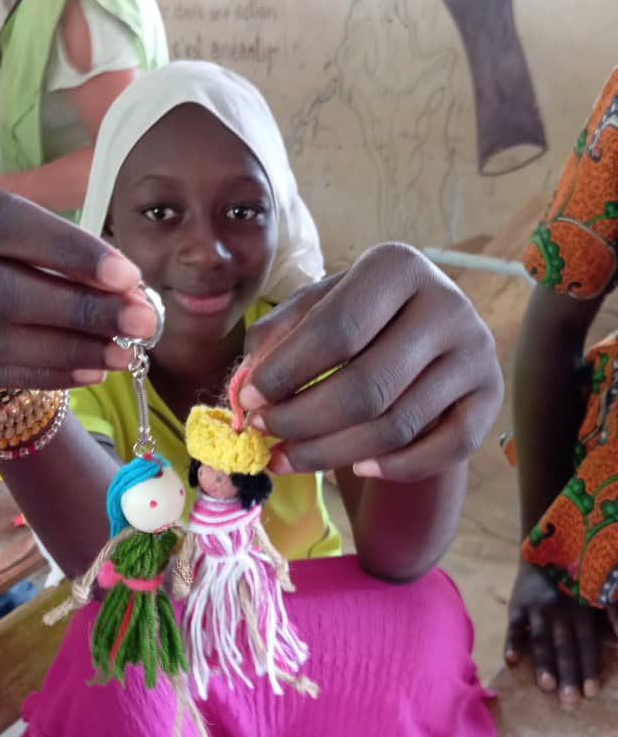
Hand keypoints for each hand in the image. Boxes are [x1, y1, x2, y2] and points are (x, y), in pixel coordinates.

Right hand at [0, 173, 157, 388]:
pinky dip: (41, 375)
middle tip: (139, 323)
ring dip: (65, 350)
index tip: (127, 276)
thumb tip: (127, 290)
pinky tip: (88, 371)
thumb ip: (55, 247)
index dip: (67, 251)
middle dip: (78, 310)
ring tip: (122, 354)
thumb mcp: (0, 222)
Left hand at [239, 243, 502, 480]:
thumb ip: (275, 339)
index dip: (285, 373)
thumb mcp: (312, 313)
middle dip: (303, 421)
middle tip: (265, 436)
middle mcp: (446, 304)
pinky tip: (357, 469)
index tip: (248, 403)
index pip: (336, 329)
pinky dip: (394, 468)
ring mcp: (476, 352)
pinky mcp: (490, 396)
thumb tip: (246, 387)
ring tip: (287, 458)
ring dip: (331, 454)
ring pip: (395, 426)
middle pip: (366, 387)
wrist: (424, 339)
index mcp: (396, 267)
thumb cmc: (355, 324)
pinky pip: (442, 450)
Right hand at [505, 559, 612, 703]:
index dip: (589, 667)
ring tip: (546, 687)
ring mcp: (537, 607)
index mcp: (583, 609)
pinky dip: (512, 643)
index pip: (588, 643)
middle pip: (565, 647)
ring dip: (543, 664)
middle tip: (569, 701)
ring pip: (541, 639)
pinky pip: (514, 627)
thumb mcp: (598, 594)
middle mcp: (561, 609)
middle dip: (568, 674)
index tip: (591, 692)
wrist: (544, 553)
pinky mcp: (517, 605)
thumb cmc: (576, 582)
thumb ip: (612, 614)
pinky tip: (512, 661)